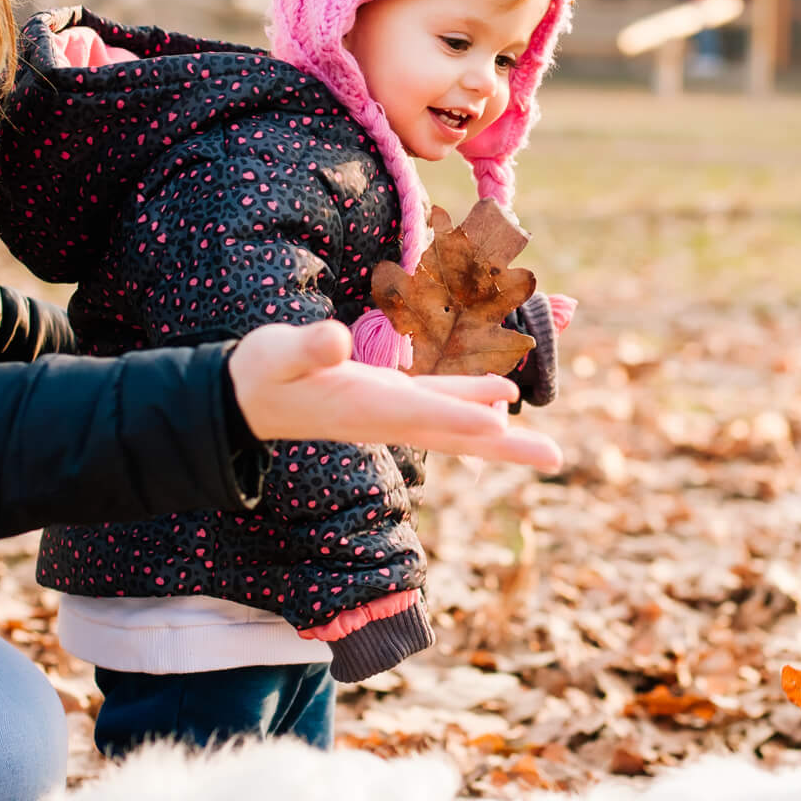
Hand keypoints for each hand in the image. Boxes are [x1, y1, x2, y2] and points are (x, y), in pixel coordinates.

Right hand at [227, 322, 561, 470]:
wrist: (244, 400)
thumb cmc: (259, 374)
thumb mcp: (275, 356)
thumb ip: (304, 349)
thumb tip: (330, 341)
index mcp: (363, 406)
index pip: (420, 412)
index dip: (460, 415)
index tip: (500, 425)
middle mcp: (388, 418)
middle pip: (457, 435)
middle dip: (507, 448)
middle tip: (557, 459)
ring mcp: (393, 412)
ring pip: (458, 425)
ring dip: (504, 435)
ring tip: (547, 448)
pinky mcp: (390, 399)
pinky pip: (443, 403)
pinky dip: (474, 399)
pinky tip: (504, 397)